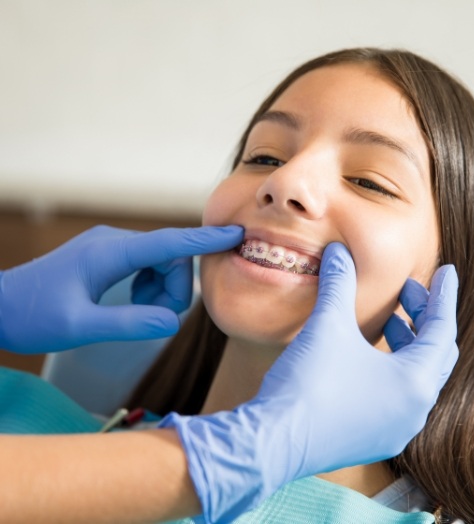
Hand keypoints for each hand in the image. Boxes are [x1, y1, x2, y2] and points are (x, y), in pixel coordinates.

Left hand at [0, 225, 242, 352]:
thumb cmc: (32, 316)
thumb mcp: (79, 327)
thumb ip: (128, 323)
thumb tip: (171, 323)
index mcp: (109, 253)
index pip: (168, 243)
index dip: (204, 240)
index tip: (236, 234)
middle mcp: (114, 243)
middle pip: (170, 257)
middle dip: (175, 289)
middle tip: (157, 319)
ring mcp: (112, 248)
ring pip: (161, 263)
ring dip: (162, 290)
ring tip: (138, 312)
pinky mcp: (109, 257)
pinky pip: (147, 267)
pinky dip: (150, 287)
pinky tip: (132, 302)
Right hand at [162, 242, 458, 522]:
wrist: (273, 441)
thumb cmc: (308, 383)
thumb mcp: (328, 324)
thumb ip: (339, 283)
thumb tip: (338, 251)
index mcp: (415, 382)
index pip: (443, 328)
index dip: (444, 295)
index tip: (446, 271)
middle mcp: (414, 411)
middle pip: (435, 355)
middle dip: (424, 318)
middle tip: (407, 292)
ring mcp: (394, 431)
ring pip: (416, 379)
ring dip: (408, 346)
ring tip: (388, 321)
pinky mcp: (372, 440)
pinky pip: (397, 399)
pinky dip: (392, 371)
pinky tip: (367, 357)